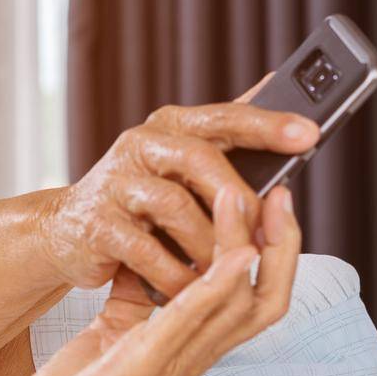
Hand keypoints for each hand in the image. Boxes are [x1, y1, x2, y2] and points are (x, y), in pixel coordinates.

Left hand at [12, 186, 301, 375]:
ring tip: (242, 196)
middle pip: (268, 300)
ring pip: (239, 304)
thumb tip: (149, 247)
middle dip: (283, 246)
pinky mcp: (145, 363)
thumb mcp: (116, 332)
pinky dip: (217, 286)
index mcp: (194, 345)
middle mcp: (196, 354)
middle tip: (282, 194)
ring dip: (245, 247)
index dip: (275, 252)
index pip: (257, 297)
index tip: (274, 203)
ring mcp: (175, 361)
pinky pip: (192, 320)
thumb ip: (140, 294)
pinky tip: (234, 254)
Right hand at [35, 81, 314, 301]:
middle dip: (239, 200)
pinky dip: (175, 274)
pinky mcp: (98, 226)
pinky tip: (192, 289)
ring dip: (209, 245)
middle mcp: (141, 145)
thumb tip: (278, 85)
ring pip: (175, 208)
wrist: (66, 231)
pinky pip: (146, 251)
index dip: (268, 125)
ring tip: (229, 270)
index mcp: (171, 125)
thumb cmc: (139, 199)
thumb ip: (227, 134)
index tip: (310, 134)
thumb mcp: (182, 162)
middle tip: (264, 233)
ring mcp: (116, 183)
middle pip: (201, 160)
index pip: (226, 117)